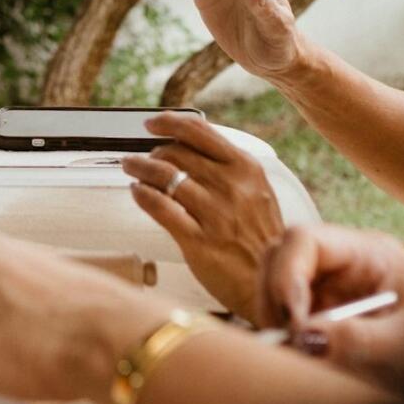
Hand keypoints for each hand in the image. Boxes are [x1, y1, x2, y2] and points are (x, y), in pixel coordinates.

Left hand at [123, 112, 284, 320]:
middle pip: (176, 152)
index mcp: (246, 168)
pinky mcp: (199, 240)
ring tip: (131, 169)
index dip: (169, 122)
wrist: (272, 281)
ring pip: (164, 175)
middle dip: (151, 152)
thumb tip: (188, 146)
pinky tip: (137, 193)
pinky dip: (143, 195)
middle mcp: (231, 186)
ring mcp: (216, 213)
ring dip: (140, 169)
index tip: (152, 123)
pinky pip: (160, 207)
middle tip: (140, 158)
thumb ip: (228, 168)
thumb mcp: (257, 192)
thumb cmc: (260, 238)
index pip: (199, 131)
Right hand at [258, 223, 403, 396]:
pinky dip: (288, 343)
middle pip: (280, 261)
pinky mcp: (326, 323)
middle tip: (287, 346)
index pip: (303, 241)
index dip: (286, 275)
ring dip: (278, 323)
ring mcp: (331, 294)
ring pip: (278, 293)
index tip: (294, 322)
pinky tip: (307, 368)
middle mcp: (343, 267)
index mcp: (369, 253)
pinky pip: (291, 324)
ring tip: (300, 361)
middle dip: (275, 300)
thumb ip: (359, 340)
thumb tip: (303, 338)